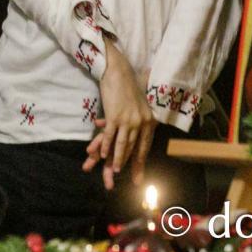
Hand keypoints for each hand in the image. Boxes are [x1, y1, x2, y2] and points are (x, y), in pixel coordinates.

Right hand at [82, 41, 155, 188]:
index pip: (145, 146)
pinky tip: (103, 155)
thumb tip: (143, 125)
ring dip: (118, 159)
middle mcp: (141, 121)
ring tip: (115, 172)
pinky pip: (109, 134)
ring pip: (123, 144)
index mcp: (149, 119)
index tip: (139, 176)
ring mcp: (128, 119)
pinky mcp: (115, 116)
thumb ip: (142, 116)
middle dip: (131, 165)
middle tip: (131, 181)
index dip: (141, 162)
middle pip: (134, 148)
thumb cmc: (128, 84)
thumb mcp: (141, 102)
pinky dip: (106, 146)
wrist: (118, 70)